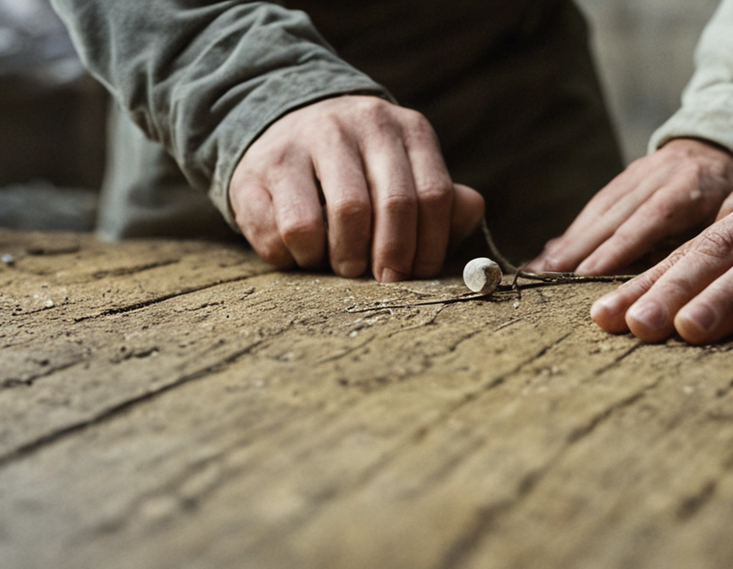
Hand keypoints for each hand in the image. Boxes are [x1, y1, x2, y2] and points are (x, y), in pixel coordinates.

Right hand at [228, 95, 484, 279]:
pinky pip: (290, 230)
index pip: (433, 193)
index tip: (418, 274)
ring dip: (348, 258)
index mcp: (404, 128)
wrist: (281, 134)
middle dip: (394, 257)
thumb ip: (443, 199)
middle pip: (394, 204)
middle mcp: (358, 123)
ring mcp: (307, 139)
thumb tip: (470, 210)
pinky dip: (301, 258)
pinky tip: (305, 253)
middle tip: (385, 281)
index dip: (431, 245)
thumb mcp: (405, 176)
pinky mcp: (262, 166)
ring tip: (344, 266)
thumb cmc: (359, 173)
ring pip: (344, 215)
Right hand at [525, 138, 732, 274]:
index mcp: (689, 187)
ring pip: (598, 210)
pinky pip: (595, 206)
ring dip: (567, 242)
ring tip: (540, 270)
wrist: (718, 148)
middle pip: (612, 215)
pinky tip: (552, 253)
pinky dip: (572, 231)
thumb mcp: (728, 217)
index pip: (648, 220)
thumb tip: (663, 280)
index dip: (616, 247)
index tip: (587, 273)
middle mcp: (657, 176)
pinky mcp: (623, 177)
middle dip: (577, 248)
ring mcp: (636, 173)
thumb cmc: (728, 195)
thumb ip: (698, 244)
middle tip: (548, 277)